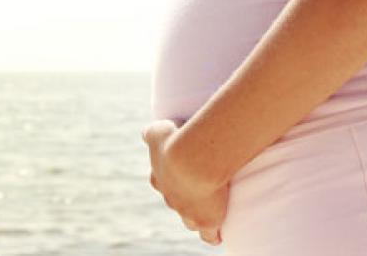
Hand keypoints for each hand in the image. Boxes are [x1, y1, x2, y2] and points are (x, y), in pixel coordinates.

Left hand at [141, 119, 229, 245]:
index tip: (181, 175)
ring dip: (197, 216)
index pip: (161, 183)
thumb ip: (152, 131)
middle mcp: (170, 198)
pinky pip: (208, 235)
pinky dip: (213, 236)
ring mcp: (186, 212)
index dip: (170, 180)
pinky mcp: (205, 221)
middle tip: (200, 188)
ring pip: (189, 221)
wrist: (193, 158)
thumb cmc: (176, 141)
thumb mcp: (159, 130)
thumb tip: (148, 132)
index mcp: (159, 178)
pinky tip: (218, 235)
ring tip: (208, 212)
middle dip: (185, 198)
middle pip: (176, 202)